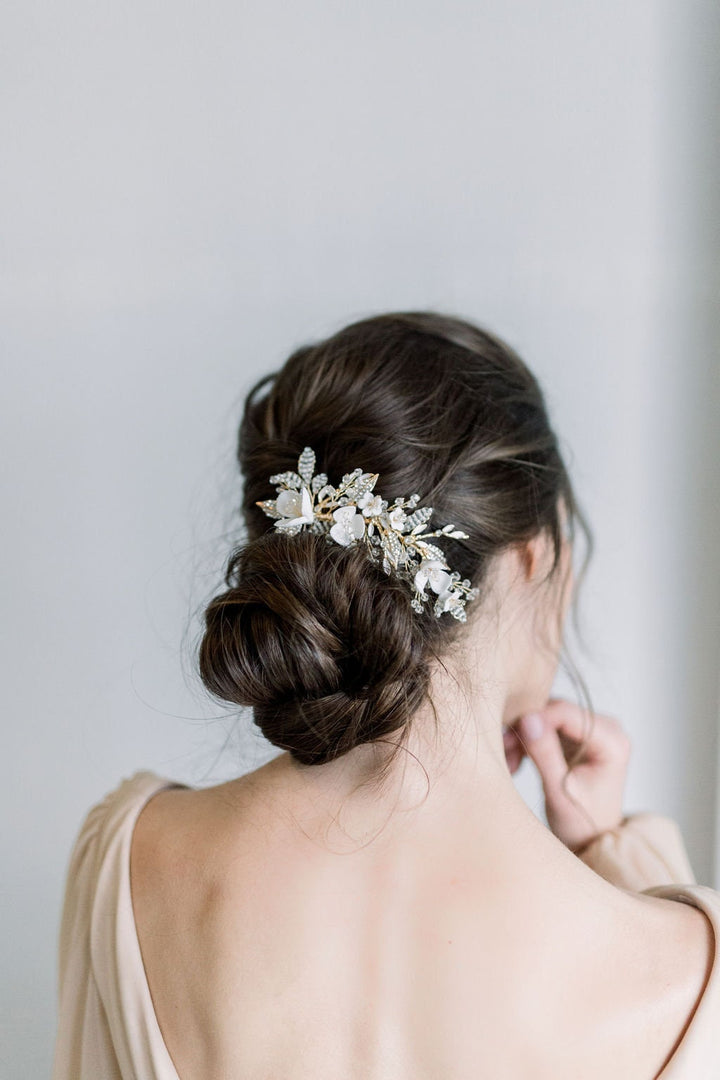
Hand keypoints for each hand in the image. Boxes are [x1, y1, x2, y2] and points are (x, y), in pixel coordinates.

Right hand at [502, 698, 631, 852]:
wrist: (590, 839)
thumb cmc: (582, 822)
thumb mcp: (560, 790)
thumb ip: (545, 753)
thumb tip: (527, 720)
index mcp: (613, 741)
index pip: (567, 713)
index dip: (535, 719)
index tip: (509, 735)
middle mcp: (606, 728)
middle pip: (557, 712)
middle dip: (527, 729)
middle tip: (503, 751)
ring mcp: (592, 730)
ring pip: (547, 717)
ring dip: (524, 736)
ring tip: (508, 761)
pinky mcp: (577, 735)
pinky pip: (547, 726)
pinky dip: (529, 741)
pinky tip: (516, 761)